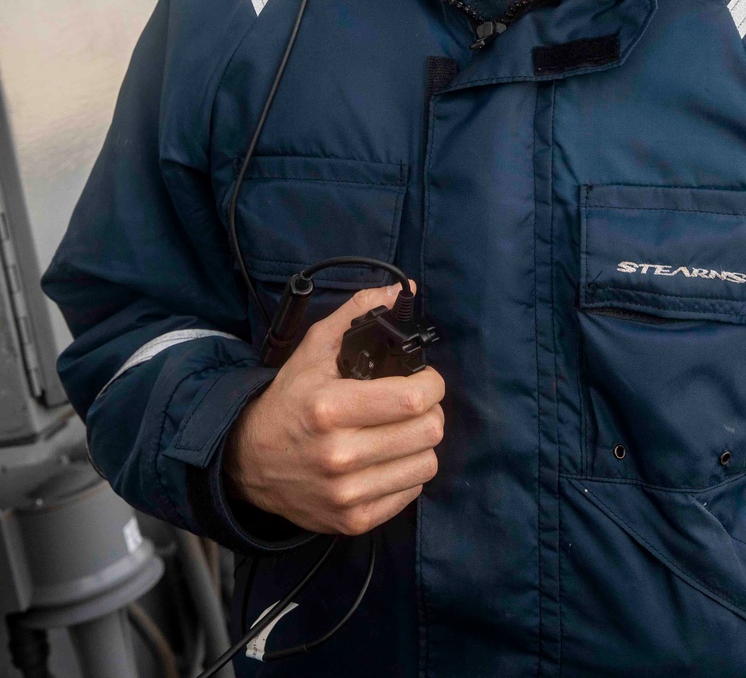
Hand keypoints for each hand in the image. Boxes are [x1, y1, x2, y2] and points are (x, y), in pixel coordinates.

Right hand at [224, 284, 444, 535]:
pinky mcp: (352, 521)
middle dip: (429, 411)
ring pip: (426, 464)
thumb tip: (403, 290)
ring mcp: (346, 494)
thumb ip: (358, 312)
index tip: (425, 379)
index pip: (414, 400)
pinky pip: (411, 493)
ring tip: (400, 430)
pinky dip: (406, 472)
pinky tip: (387, 458)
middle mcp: (339, 455)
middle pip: (428, 432)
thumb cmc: (290, 399)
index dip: (432, 384)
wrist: (249, 460)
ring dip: (420, 443)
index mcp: (330, 408)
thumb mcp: (315, 348)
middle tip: (413, 404)